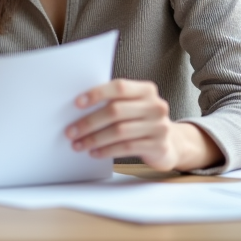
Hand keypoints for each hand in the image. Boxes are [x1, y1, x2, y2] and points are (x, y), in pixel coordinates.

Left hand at [66, 78, 222, 172]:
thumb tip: (77, 108)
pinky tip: (94, 152)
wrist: (170, 142)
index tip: (77, 103)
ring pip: (119, 131)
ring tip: (78, 144)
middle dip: (89, 122)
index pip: (119, 87)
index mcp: (147, 90)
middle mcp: (156, 106)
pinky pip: (126, 147)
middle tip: (71, 131)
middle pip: (115, 111)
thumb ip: (113, 101)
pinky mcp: (158, 145)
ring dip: (94, 139)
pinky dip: (107, 150)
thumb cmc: (141, 120)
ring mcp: (159, 126)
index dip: (97, 94)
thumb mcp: (132, 106)